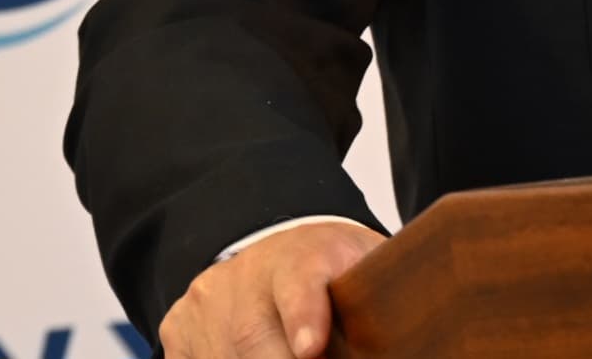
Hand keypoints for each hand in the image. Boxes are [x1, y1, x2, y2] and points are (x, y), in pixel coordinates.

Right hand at [160, 218, 385, 358]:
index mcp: (305, 254)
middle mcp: (246, 273)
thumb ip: (384, 292)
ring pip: (222, 355)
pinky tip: (246, 358)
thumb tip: (411, 329)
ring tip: (292, 357)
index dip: (304, 316)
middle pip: (253, 337)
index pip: (301, 281)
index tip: (310, 348)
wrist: (273, 245)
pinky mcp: (179, 326)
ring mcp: (207, 300)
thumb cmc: (330, 270)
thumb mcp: (366, 267)